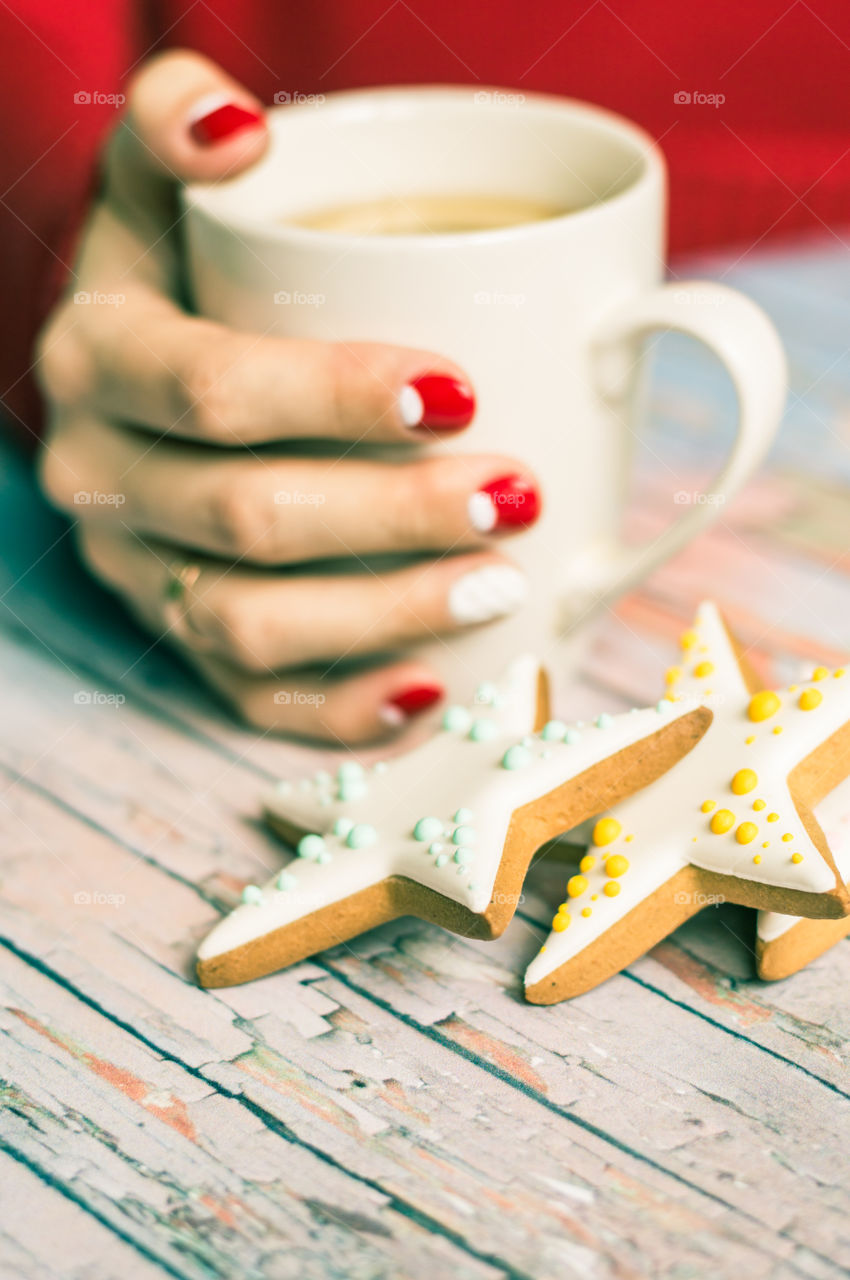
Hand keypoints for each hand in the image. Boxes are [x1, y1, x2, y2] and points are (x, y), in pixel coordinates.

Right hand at [36, 51, 539, 742]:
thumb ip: (174, 125)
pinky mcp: (175, 636)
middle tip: (515, 493)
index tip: (463, 388)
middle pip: (246, 518)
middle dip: (393, 515)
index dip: (337, 396)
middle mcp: (103, 477)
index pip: (214, 390)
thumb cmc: (178, 273)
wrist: (137, 371)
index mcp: (102, 360)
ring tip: (500, 585)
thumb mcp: (159, 186)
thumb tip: (237, 127)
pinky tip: (428, 691)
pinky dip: (340, 710)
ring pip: (249, 624)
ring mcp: (137, 571)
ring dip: (383, 616)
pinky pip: (248, 698)